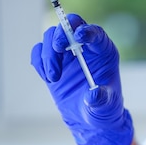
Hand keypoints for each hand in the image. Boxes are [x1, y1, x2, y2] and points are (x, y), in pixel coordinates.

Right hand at [30, 14, 133, 144]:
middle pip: (70, 26)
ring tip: (54, 78)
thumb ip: (101, 100)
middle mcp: (85, 47)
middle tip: (59, 49)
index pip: (96, 32)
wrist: (88, 118)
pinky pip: (39, 51)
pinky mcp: (52, 62)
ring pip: (51, 37)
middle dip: (62, 34)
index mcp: (103, 52)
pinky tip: (48, 78)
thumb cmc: (103, 109)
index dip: (87, 30)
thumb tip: (93, 94)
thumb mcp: (106, 106)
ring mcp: (67, 53)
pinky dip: (39, 62)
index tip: (79, 36)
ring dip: (49, 55)